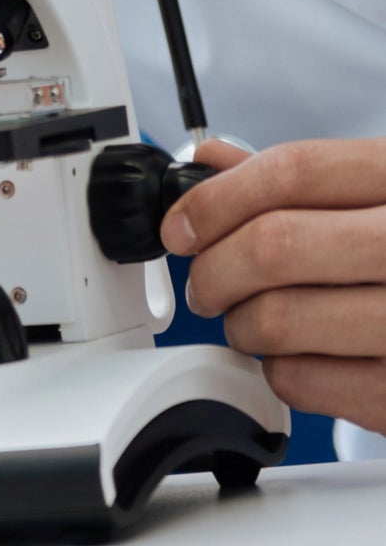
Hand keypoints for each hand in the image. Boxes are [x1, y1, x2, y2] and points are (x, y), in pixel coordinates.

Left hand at [165, 136, 385, 432]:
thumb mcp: (383, 195)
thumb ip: (305, 180)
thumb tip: (212, 164)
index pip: (294, 171)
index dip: (216, 198)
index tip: (181, 225)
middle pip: (273, 245)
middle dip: (214, 269)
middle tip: (208, 283)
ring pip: (277, 319)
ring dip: (241, 325)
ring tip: (252, 321)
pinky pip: (301, 380)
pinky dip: (279, 371)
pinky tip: (301, 356)